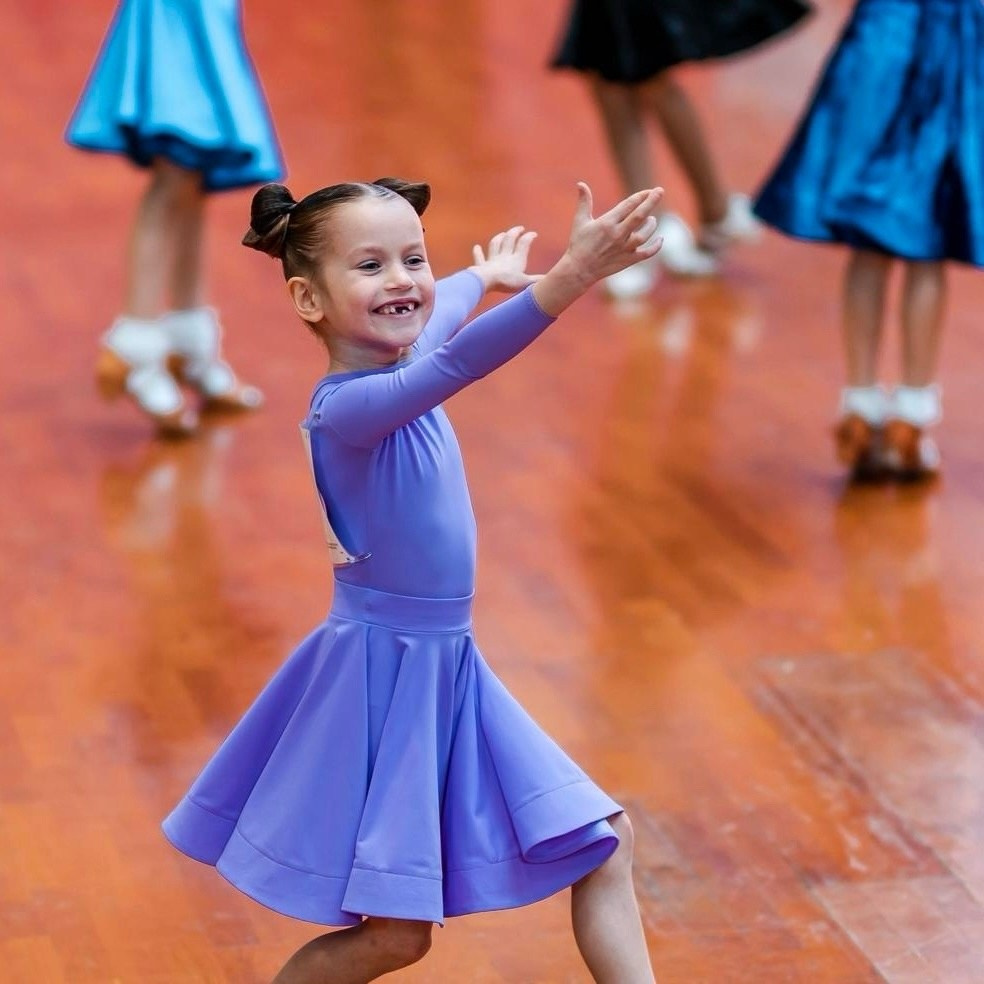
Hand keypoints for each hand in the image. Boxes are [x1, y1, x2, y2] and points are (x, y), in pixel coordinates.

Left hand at [469, 225, 539, 293]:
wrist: (487, 282)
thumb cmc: (507, 282)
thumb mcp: (525, 283)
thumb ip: (536, 280)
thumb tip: (549, 279)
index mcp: (517, 259)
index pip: (524, 244)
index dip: (529, 237)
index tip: (533, 234)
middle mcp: (505, 256)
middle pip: (510, 239)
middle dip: (515, 232)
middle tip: (520, 228)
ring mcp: (492, 259)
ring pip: (496, 244)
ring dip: (499, 238)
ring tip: (503, 233)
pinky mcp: (481, 265)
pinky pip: (479, 257)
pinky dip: (477, 252)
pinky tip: (476, 247)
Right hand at [532, 183, 663, 315]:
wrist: (579, 270)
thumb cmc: (579, 244)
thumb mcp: (580, 221)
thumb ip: (584, 202)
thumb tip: (581, 184)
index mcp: (606, 223)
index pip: (628, 205)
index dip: (641, 196)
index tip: (649, 190)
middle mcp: (617, 234)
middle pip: (639, 215)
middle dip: (651, 201)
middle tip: (660, 191)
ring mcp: (623, 249)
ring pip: (645, 234)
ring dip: (651, 224)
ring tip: (651, 219)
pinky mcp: (628, 260)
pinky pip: (646, 253)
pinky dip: (656, 246)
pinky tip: (660, 239)